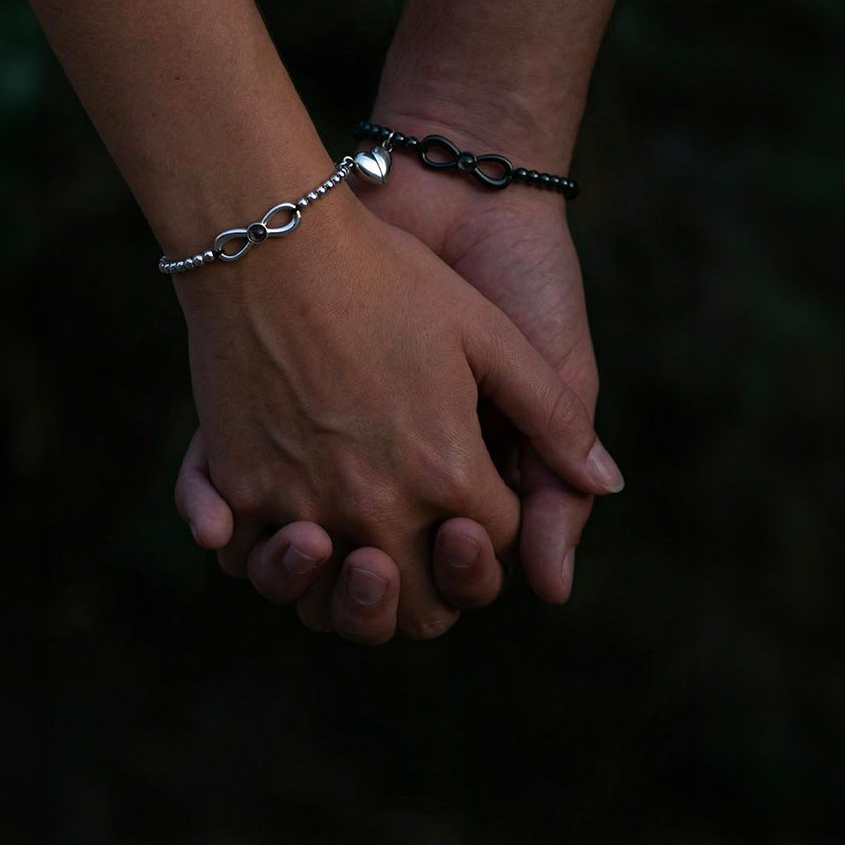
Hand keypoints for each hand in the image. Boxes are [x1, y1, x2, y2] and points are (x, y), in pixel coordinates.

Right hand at [173, 186, 615, 639]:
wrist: (277, 237)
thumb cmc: (389, 275)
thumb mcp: (489, 334)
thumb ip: (553, 416)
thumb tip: (608, 483)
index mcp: (448, 471)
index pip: (493, 547)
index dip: (494, 527)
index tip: (475, 485)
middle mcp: (376, 507)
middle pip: (419, 606)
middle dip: (434, 588)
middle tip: (425, 546)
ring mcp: (300, 503)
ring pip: (329, 604)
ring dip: (349, 598)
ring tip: (351, 551)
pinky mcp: (236, 487)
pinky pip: (248, 561)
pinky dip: (267, 558)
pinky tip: (280, 527)